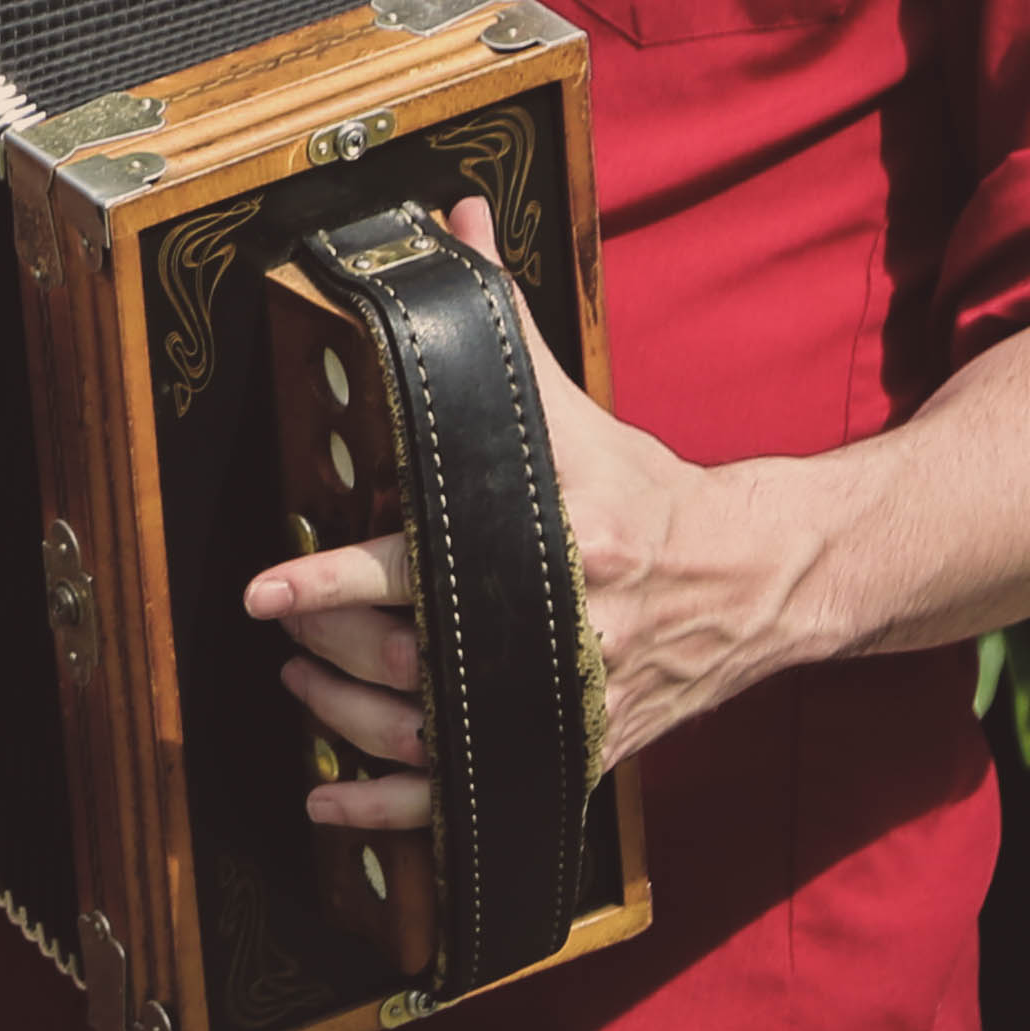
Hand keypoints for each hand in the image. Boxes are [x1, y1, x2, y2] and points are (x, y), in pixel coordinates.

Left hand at [242, 197, 730, 827]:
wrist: (761, 580)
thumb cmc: (645, 489)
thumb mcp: (572, 407)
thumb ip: (501, 320)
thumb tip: (453, 215)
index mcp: (552, 543)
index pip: (422, 567)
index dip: (337, 583)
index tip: (267, 588)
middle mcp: (555, 632)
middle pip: (411, 659)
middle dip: (329, 648)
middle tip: (279, 628)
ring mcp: (563, 703)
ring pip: (427, 738)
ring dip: (343, 719)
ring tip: (299, 686)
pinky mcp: (571, 751)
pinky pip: (464, 801)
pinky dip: (390, 815)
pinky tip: (329, 803)